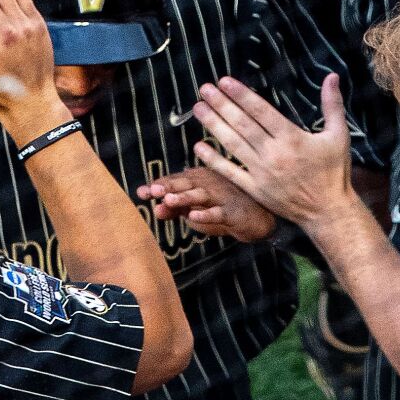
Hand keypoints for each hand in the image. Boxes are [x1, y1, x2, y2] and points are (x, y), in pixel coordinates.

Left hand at [137, 166, 276, 241]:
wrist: (257, 219)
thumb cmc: (223, 209)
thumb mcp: (197, 210)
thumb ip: (176, 209)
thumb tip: (156, 210)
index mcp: (199, 180)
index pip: (176, 181)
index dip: (159, 185)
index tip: (141, 192)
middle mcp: (209, 183)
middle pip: (186, 183)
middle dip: (168, 186)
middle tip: (152, 190)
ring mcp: (221, 196)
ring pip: (200, 195)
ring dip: (184, 197)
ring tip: (169, 200)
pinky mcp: (232, 211)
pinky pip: (218, 213)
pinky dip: (206, 214)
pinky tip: (194, 216)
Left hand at [190, 74, 352, 233]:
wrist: (328, 211)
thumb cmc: (334, 171)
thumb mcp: (338, 135)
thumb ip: (332, 104)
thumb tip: (333, 76)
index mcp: (292, 138)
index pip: (261, 111)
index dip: (241, 95)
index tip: (224, 81)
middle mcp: (274, 154)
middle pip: (242, 125)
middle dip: (221, 105)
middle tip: (204, 89)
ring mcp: (262, 173)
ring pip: (232, 145)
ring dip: (213, 125)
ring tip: (198, 108)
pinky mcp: (255, 189)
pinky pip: (230, 172)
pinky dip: (213, 160)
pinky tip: (199, 146)